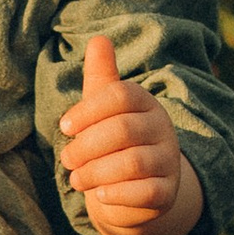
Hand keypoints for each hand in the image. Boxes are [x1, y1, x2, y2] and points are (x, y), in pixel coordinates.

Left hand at [58, 34, 203, 234]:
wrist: (134, 190)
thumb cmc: (112, 141)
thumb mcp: (104, 108)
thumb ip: (101, 76)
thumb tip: (99, 39)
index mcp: (146, 102)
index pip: (120, 95)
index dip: (88, 110)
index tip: (64, 127)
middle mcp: (163, 128)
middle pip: (124, 130)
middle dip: (87, 146)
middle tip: (66, 159)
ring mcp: (169, 161)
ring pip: (134, 163)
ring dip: (97, 172)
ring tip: (76, 179)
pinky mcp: (168, 193)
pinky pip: (146, 193)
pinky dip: (117, 194)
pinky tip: (99, 195)